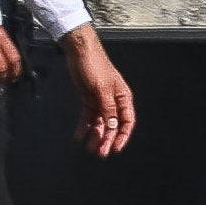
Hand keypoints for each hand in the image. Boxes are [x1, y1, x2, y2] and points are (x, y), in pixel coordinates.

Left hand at [66, 28, 135, 155]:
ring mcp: (100, 100)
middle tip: (100, 153)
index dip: (122, 136)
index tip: (116, 148)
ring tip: (89, 148)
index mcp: (123, 97)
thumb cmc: (95, 65)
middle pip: (112, 125)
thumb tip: (112, 126)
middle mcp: (113, 101)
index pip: (126, 121)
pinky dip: (83, 126)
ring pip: (99, 122)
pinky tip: (78, 136)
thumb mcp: (102, 88)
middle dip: (107, 139)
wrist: (79, 52)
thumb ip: (107, 108)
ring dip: (95, 135)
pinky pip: (87, 116)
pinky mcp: (88, 98)